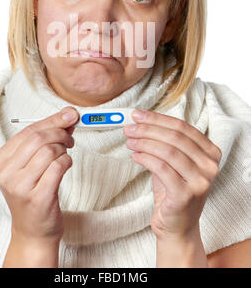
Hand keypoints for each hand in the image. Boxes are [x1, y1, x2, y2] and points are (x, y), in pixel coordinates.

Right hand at [0, 106, 78, 243]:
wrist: (33, 231)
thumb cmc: (33, 193)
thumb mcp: (32, 163)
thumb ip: (46, 138)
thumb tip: (68, 115)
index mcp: (0, 161)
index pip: (27, 131)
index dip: (52, 120)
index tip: (70, 114)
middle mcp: (6, 174)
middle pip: (38, 138)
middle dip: (60, 132)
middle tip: (70, 137)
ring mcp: (20, 187)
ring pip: (49, 151)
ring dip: (64, 149)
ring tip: (65, 155)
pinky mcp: (38, 198)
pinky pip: (58, 167)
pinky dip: (67, 162)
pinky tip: (66, 165)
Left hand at [124, 109, 221, 239]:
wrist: (177, 226)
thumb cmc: (173, 190)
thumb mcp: (174, 162)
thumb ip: (164, 141)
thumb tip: (140, 120)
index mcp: (211, 152)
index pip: (182, 127)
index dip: (157, 118)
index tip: (138, 115)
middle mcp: (210, 166)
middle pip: (175, 137)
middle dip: (148, 129)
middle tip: (129, 128)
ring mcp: (201, 181)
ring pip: (168, 151)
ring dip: (144, 142)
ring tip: (130, 141)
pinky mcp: (186, 195)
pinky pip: (161, 168)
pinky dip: (145, 158)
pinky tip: (135, 156)